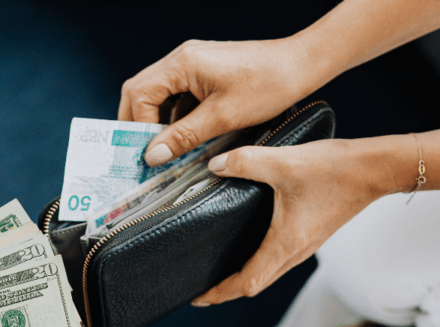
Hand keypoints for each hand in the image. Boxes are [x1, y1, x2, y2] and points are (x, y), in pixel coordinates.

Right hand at [119, 37, 317, 165]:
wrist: (301, 65)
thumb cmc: (268, 85)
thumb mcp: (222, 118)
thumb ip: (183, 137)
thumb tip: (152, 156)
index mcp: (182, 64)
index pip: (139, 95)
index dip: (138, 127)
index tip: (147, 154)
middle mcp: (181, 58)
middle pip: (140, 91)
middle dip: (139, 124)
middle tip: (145, 153)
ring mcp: (192, 62)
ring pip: (157, 94)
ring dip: (157, 121)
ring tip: (167, 148)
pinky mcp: (203, 70)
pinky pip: (177, 93)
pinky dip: (175, 115)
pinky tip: (186, 135)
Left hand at [192, 137, 407, 303]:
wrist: (376, 168)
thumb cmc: (335, 170)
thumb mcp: (284, 162)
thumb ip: (245, 162)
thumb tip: (214, 165)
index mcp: (285, 245)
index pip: (247, 283)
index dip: (219, 293)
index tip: (197, 297)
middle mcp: (295, 253)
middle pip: (255, 285)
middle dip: (226, 292)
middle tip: (200, 290)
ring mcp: (304, 246)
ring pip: (268, 274)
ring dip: (243, 278)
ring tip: (217, 272)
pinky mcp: (310, 235)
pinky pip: (278, 259)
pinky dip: (258, 263)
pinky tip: (246, 246)